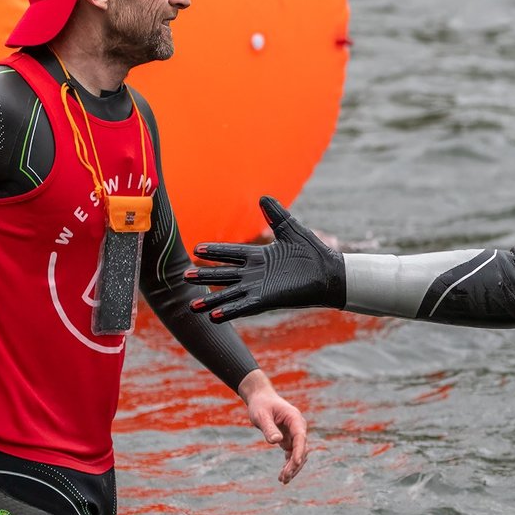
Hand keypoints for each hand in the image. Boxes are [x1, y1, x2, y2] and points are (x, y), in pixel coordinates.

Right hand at [189, 196, 344, 323]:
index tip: (196, 248)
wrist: (331, 274)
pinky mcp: (267, 300)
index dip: (215, 251)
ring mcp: (259, 288)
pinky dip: (229, 310)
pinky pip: (243, 306)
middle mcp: (256, 274)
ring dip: (211, 300)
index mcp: (260, 257)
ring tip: (191, 306)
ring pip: (229, 294)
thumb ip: (276, 215)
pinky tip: (214, 316)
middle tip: (184, 276)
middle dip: (205, 276)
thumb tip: (263, 197)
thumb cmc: (314, 253)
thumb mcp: (291, 229)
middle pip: (224, 275)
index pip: (231, 253)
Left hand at [237, 370, 308, 483]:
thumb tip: (276, 441)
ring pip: (299, 454)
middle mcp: (298, 427)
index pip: (300, 437)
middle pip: (302, 448)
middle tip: (284, 478)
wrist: (261, 399)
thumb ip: (268, 428)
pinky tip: (282, 476)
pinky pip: (292, 454)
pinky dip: (289, 465)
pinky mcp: (290, 439)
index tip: (295, 463)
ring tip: (282, 480)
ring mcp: (295, 434)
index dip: (299, 451)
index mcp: (294, 418)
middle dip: (295, 464)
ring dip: (293, 467)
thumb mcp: (261, 415)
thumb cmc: (261, 405)